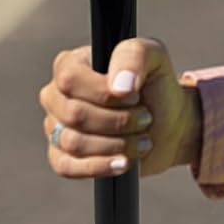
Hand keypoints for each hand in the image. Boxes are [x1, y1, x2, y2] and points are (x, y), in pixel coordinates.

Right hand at [40, 36, 202, 179]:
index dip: (103, 92)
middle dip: (118, 121)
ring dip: (116, 144)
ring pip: (73, 142)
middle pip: (74, 114)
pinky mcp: (61, 157)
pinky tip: (123, 163)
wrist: (167, 124)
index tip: (135, 95)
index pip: (69, 79)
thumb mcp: (155, 58)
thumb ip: (135, 56)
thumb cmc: (155, 86)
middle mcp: (56, 95)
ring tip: (143, 140)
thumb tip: (119, 87)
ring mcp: (56, 127)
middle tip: (146, 118)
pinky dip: (99, 166)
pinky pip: (67, 168)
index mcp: (71, 64)